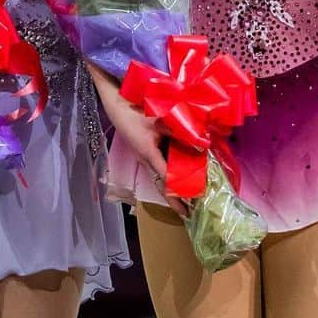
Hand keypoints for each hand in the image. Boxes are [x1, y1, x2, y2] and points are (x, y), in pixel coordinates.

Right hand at [93, 72, 187, 217]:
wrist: (116, 104)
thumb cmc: (135, 111)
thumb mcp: (160, 121)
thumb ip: (180, 133)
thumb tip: (201, 147)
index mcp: (149, 155)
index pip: (166, 181)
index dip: (178, 195)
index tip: (188, 208)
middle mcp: (146, 161)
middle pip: (162, 186)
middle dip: (175, 201)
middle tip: (189, 213)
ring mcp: (144, 157)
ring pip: (160, 179)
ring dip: (173, 190)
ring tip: (187, 201)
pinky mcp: (145, 152)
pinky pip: (159, 168)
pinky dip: (170, 177)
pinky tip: (180, 178)